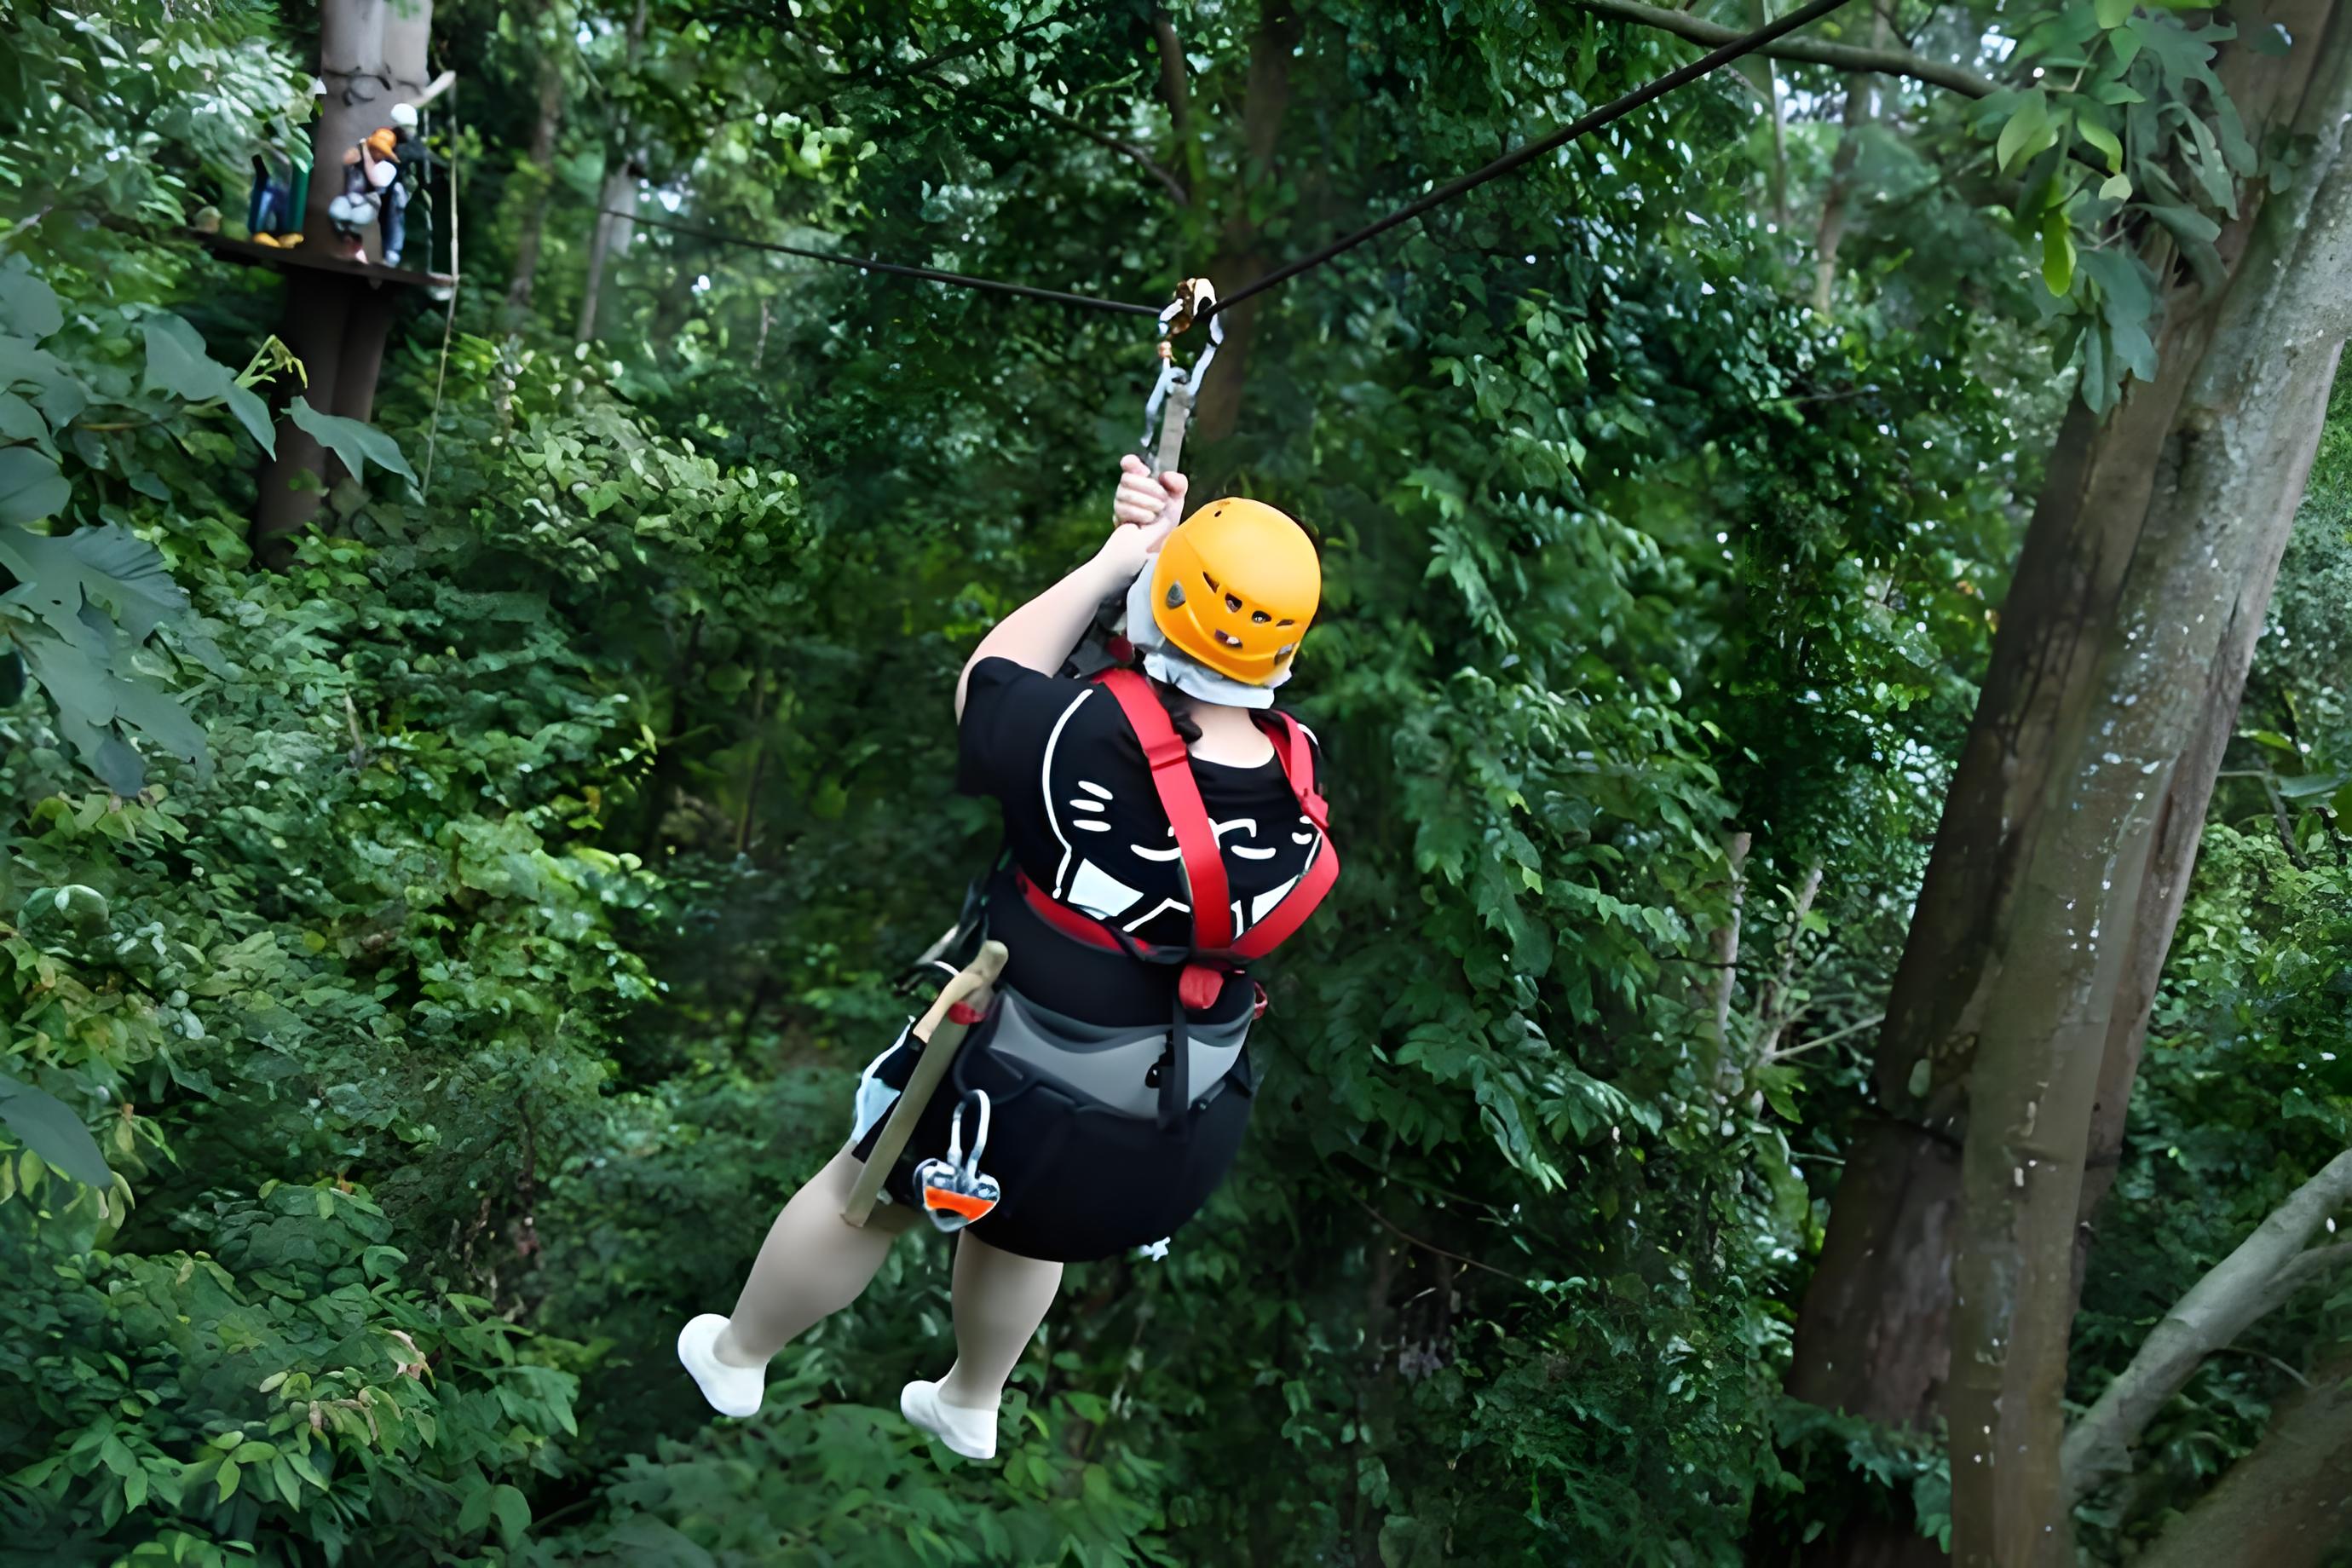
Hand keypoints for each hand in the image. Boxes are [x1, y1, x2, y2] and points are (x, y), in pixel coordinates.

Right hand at [1098, 454, 1187, 576]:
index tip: (1138, 467)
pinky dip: (1137, 514)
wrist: (1158, 552)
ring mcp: (1121, 503)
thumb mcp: (1177, 502)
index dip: (1131, 463)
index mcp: (1143, 482)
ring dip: (1144, 502)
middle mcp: (1128, 490)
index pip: (1129, 464)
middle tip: (1161, 501)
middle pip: (1127, 478)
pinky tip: (1145, 521)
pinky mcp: (1118, 519)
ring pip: (1123, 492)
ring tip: (1155, 513)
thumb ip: (1178, 484)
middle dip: (1148, 487)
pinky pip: (1122, 508)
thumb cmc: (1167, 524)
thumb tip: (1165, 476)